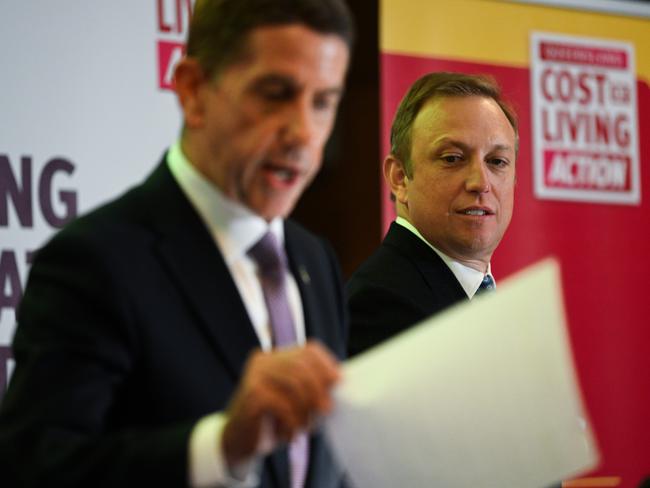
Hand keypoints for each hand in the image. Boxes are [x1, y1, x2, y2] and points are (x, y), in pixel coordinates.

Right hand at [221, 340, 340, 465]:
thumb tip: (339, 381)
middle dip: (319, 388)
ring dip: (305, 409)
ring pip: (293, 384)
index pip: (308, 349)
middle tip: (327, 409)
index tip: (338, 381)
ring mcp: (254, 375)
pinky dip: (291, 421)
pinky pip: (282, 404)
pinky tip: (289, 435)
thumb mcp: (296, 400)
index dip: (326, 364)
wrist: (238, 442)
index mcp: (276, 356)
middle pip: (302, 365)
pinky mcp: (250, 394)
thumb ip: (313, 388)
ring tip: (305, 427)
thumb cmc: (273, 420)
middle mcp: (263, 360)